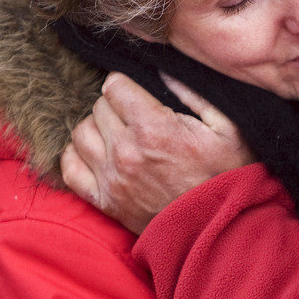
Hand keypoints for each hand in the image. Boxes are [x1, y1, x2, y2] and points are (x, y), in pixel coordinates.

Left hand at [61, 72, 254, 234]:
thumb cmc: (228, 176)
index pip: (113, 86)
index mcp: (153, 128)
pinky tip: (98, 155)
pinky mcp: (105, 202)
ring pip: (80, 133)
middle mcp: (125, 152)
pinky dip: (78, 156)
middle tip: (136, 116)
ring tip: (118, 134)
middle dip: (115, 106)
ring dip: (97, 129)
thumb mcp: (229, 127)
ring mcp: (111, 179)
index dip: (126, 85)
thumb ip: (194, 92)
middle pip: (98, 107)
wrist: (218, 229)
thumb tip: (162, 69)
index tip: (140, 94)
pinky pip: (70, 168)